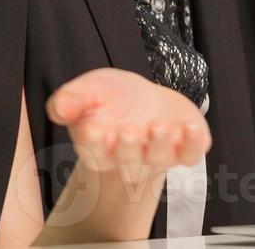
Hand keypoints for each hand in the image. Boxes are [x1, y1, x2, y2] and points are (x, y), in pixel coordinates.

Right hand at [47, 68, 210, 177]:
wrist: (143, 102)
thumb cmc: (111, 98)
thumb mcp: (87, 90)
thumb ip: (71, 99)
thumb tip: (60, 107)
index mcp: (99, 148)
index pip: (94, 153)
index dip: (95, 145)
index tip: (95, 130)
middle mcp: (129, 158)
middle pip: (128, 163)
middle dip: (129, 149)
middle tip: (129, 130)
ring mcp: (158, 154)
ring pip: (159, 159)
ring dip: (161, 146)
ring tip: (160, 127)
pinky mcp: (184, 148)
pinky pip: (191, 154)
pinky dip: (194, 144)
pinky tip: (192, 128)